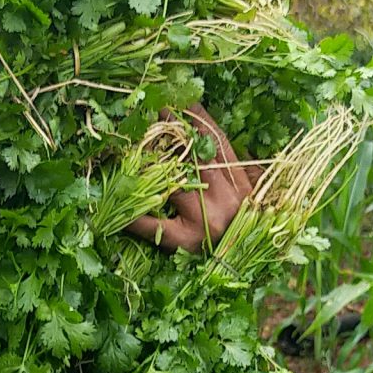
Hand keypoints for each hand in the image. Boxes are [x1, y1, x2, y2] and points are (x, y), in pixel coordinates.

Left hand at [126, 108, 254, 252]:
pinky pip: (152, 223)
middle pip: (192, 155)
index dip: (198, 119)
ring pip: (170, 180)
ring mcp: (203, 221)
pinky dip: (132, 212)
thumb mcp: (257, 199)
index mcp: (243, 186)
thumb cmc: (250, 234)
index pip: (218, 142)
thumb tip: (219, 140)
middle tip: (152, 110)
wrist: (246, 271)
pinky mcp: (183, 241)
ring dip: (150, 162)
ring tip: (133, 145)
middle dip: (171, 131)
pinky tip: (114, 200)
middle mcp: (225, 199)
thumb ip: (246, 171)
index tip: (181, 100)